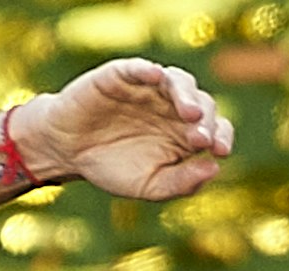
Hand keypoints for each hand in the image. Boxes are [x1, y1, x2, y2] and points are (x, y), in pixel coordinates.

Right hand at [17, 58, 231, 199]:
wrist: (67, 152)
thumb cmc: (111, 167)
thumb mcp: (148, 185)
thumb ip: (181, 182)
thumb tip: (214, 170)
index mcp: (183, 132)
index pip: (215, 128)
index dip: (222, 136)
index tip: (219, 152)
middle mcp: (171, 107)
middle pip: (202, 104)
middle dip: (206, 121)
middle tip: (201, 139)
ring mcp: (149, 88)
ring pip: (178, 81)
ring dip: (186, 95)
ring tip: (189, 113)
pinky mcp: (122, 75)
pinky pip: (139, 68)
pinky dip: (148, 70)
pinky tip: (155, 78)